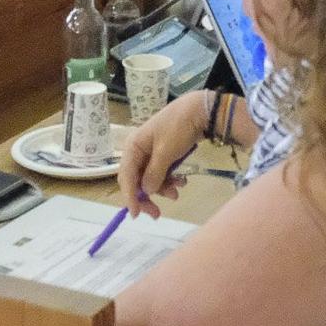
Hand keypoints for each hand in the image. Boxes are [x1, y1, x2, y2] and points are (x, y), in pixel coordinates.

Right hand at [117, 91, 210, 218]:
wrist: (200, 110)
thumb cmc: (179, 128)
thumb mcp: (166, 152)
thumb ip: (154, 174)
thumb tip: (146, 190)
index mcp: (133, 146)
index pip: (126, 177)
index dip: (130, 197)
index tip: (137, 215)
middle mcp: (139, 150)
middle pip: (136, 180)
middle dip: (147, 196)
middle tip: (157, 213)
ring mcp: (151, 152)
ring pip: (151, 178)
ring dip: (163, 188)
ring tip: (178, 192)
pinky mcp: (164, 153)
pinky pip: (162, 172)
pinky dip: (170, 180)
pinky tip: (182, 182)